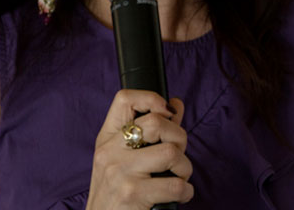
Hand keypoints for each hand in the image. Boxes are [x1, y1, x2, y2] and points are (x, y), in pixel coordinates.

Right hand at [86, 90, 193, 208]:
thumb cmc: (118, 193)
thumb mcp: (125, 159)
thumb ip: (153, 131)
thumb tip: (176, 104)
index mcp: (107, 139)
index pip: (124, 99)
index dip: (151, 98)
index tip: (167, 113)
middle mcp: (110, 152)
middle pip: (157, 122)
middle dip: (179, 138)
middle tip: (177, 157)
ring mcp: (120, 172)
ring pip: (171, 152)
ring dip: (185, 168)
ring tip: (178, 178)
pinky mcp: (132, 194)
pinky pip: (175, 184)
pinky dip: (186, 191)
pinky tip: (179, 196)